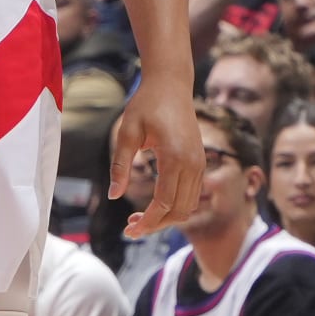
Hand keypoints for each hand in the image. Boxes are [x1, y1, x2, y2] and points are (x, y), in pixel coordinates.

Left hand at [109, 74, 204, 241]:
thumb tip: (114, 195)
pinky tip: (154, 206)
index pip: (164, 203)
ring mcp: (200, 163)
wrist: (171, 85)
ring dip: (166, 218)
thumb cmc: (146, 105)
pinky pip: (192, 194)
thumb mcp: (126, 133)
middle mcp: (193, 164)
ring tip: (138, 219)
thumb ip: (120, 165)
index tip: (129, 230)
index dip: (147, 222)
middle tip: (130, 229)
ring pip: (188, 205)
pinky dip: (175, 206)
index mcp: (175, 157)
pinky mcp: (200, 162)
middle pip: (178, 210)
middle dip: (155, 225)